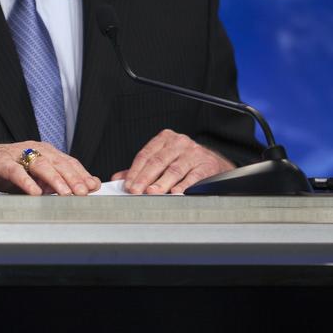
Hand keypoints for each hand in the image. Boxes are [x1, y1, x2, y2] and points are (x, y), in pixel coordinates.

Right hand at [0, 140, 100, 195]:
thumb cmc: (3, 171)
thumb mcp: (32, 178)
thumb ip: (53, 183)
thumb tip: (78, 191)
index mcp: (43, 152)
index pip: (67, 162)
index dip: (81, 174)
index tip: (92, 188)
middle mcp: (32, 150)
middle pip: (58, 162)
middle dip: (73, 178)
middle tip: (83, 193)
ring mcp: (15, 154)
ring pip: (40, 165)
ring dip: (54, 180)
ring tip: (65, 193)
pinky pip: (15, 171)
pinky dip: (26, 182)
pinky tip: (34, 193)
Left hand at [112, 129, 233, 194]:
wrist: (213, 163)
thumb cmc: (184, 161)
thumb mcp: (162, 159)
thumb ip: (140, 168)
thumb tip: (119, 178)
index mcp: (165, 139)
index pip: (145, 155)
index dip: (135, 171)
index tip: (128, 185)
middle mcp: (179, 143)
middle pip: (158, 161)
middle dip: (145, 178)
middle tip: (136, 191)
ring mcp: (193, 153)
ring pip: (174, 169)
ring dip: (161, 183)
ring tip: (152, 193)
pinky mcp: (206, 165)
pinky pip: (193, 177)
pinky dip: (183, 186)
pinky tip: (175, 193)